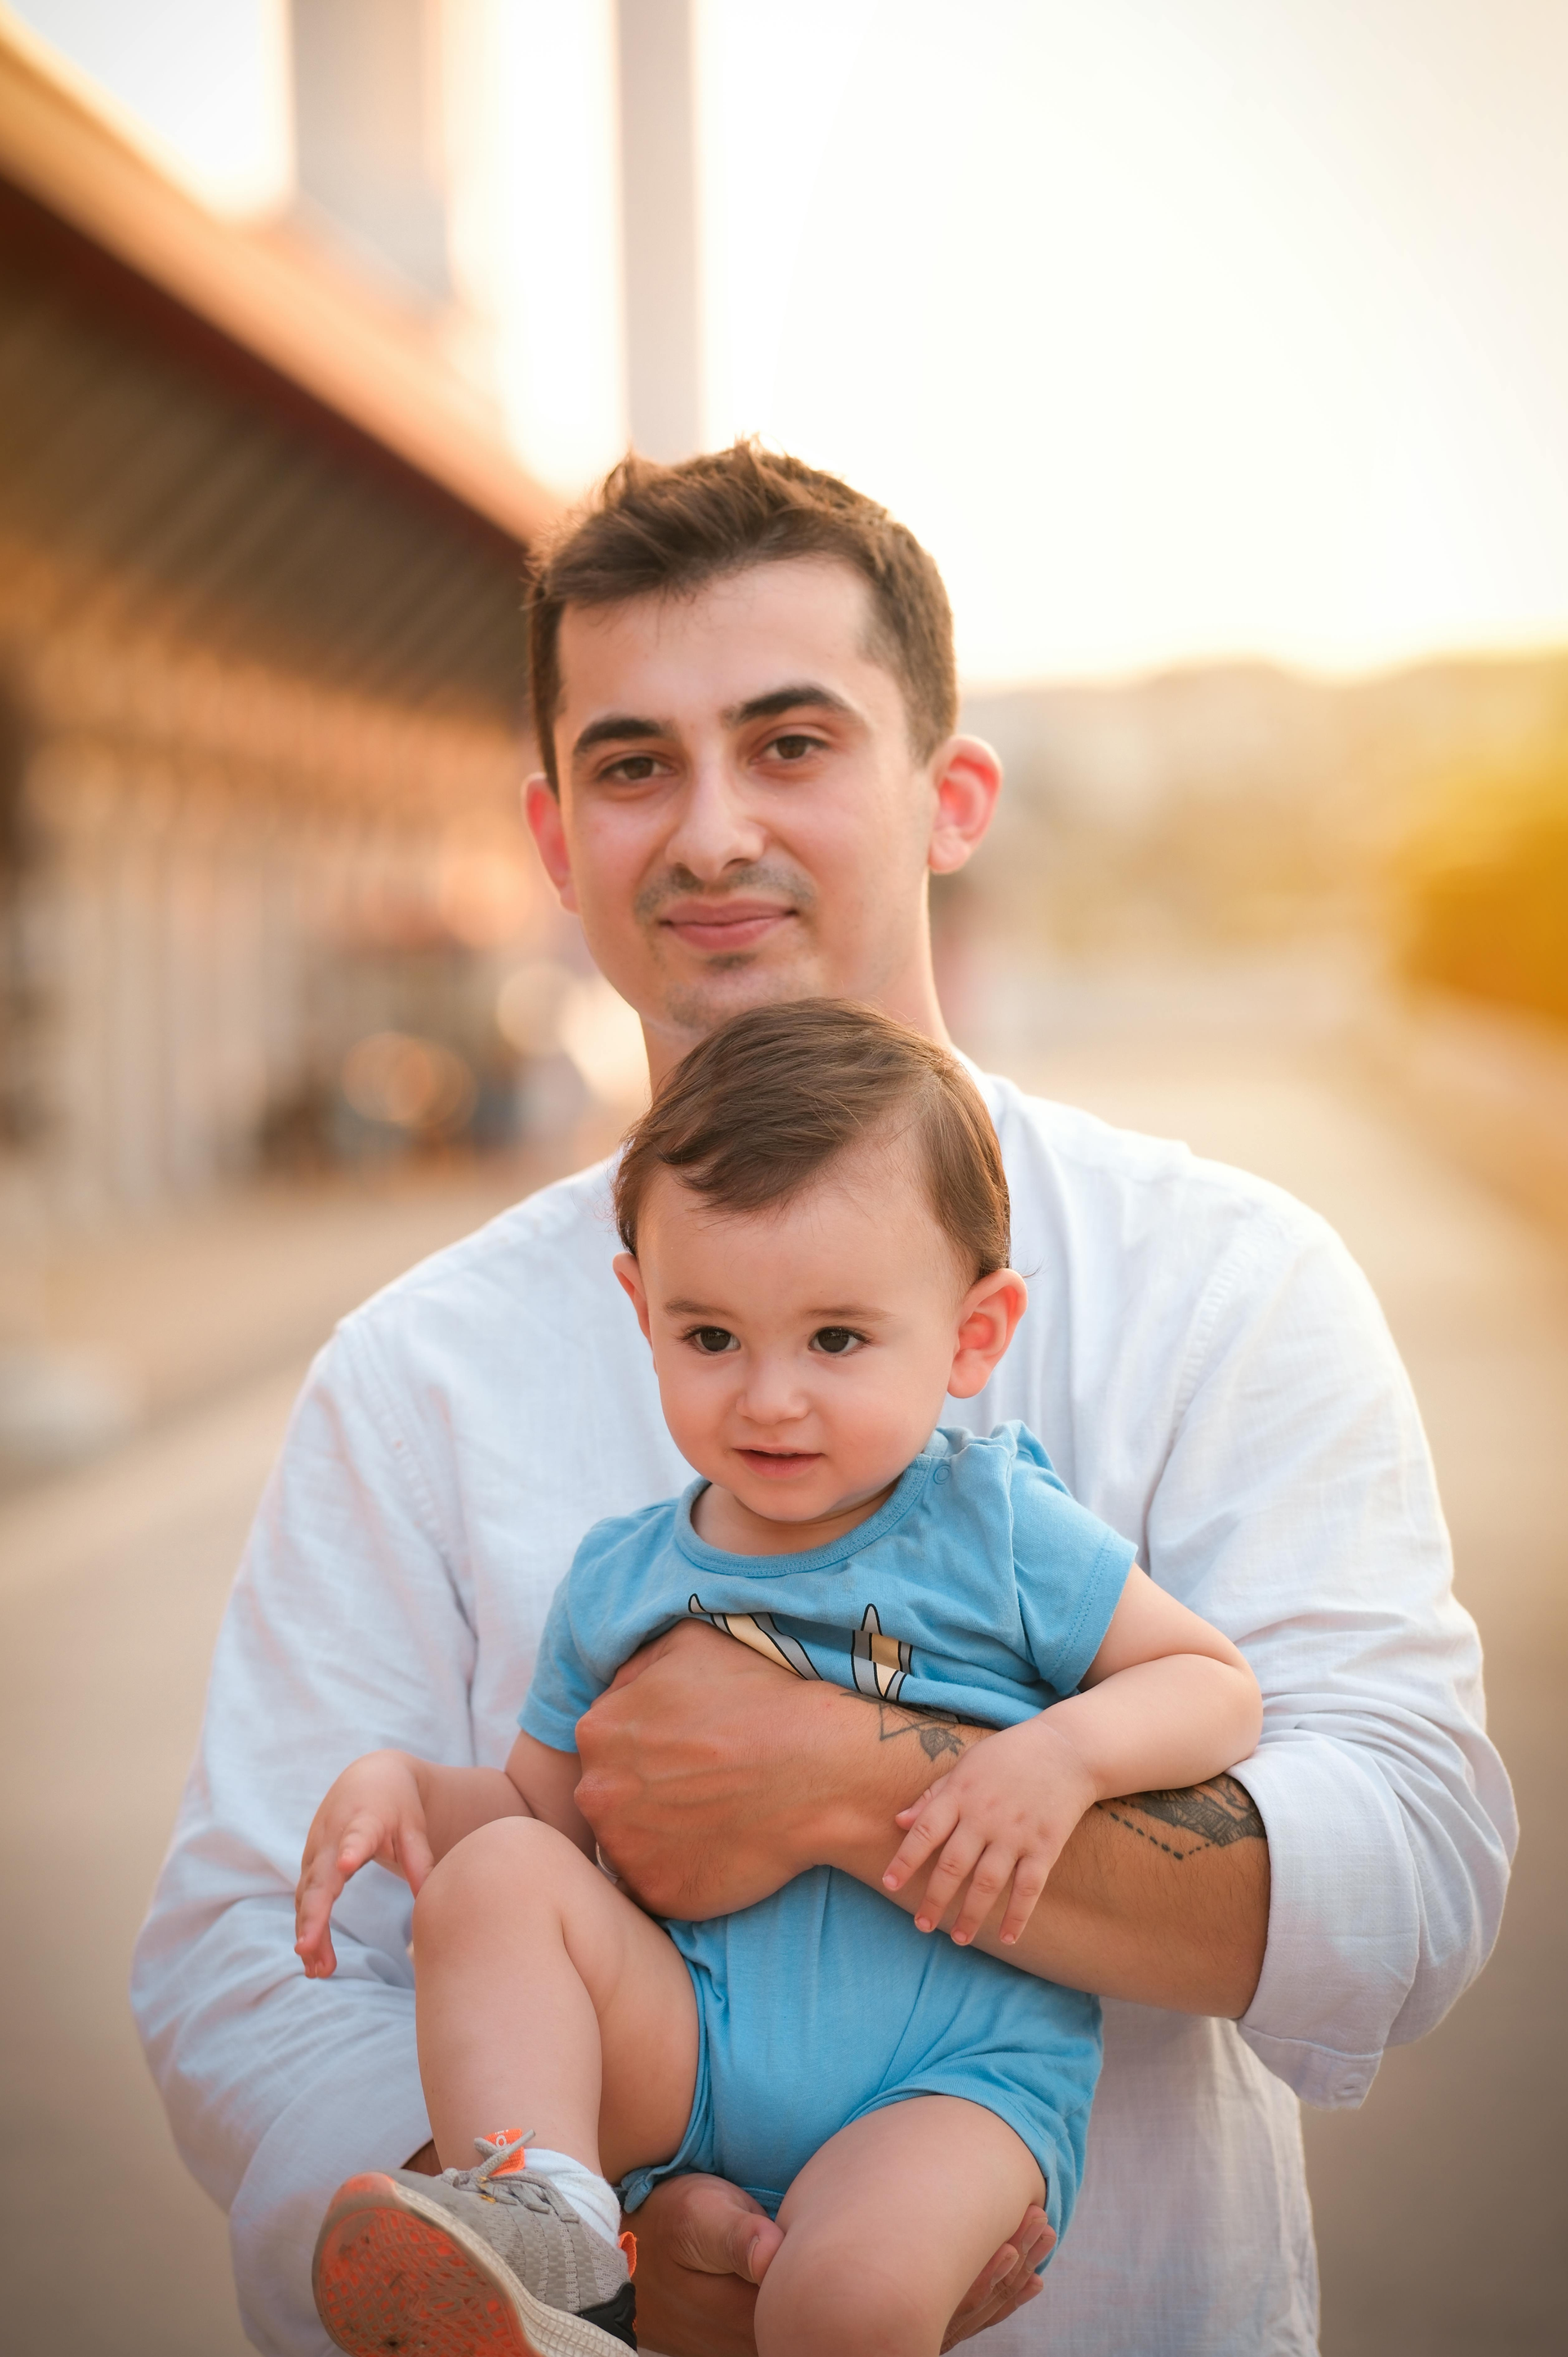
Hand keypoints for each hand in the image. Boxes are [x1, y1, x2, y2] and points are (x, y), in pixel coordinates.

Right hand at [294, 1750, 434, 1976]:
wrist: (368, 1777)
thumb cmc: (396, 1804)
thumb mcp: (413, 1827)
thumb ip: (420, 1862)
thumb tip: (431, 1901)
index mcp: (363, 1821)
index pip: (356, 1837)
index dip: (351, 1850)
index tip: (346, 1865)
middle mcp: (331, 1838)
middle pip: (319, 1880)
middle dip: (312, 1915)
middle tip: (306, 1948)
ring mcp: (316, 1854)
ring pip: (307, 1898)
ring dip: (309, 1933)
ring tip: (318, 1971)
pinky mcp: (311, 1867)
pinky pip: (305, 1902)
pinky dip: (308, 1930)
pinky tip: (314, 1963)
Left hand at [574, 1621, 848, 1917]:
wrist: (817, 1771)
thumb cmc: (758, 1699)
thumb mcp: (688, 1642)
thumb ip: (636, 1665)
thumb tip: (617, 1689)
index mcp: (597, 1731)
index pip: (605, 1741)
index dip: (646, 1744)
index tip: (684, 1748)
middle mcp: (597, 1793)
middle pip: (610, 1793)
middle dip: (644, 1791)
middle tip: (697, 1786)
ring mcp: (624, 1849)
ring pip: (626, 1842)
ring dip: (655, 1834)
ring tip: (709, 1818)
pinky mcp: (656, 1893)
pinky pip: (653, 1885)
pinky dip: (676, 1872)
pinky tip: (714, 1849)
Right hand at [628, 2174, 1050, 2355]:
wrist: (650, 2253)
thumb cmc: (672, 2229)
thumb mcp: (695, 2219)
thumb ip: (732, 2235)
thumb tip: (770, 2254)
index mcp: (794, 2328)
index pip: (894, 2322)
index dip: (956, 2289)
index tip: (1004, 2250)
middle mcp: (822, 2346)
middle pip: (922, 2331)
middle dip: (986, 2288)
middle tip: (1036, 2238)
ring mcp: (833, 2340)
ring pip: (924, 2329)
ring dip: (981, 2293)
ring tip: (1035, 2251)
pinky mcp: (837, 2324)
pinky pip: (910, 2318)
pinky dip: (957, 2297)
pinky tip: (1001, 2275)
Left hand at [882, 1716, 1095, 1947]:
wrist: (1067, 1748)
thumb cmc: (1009, 1755)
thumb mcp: (966, 1764)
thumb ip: (933, 1795)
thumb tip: (899, 1822)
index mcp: (961, 1793)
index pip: (925, 1831)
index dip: (905, 1860)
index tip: (889, 1885)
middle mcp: (985, 1816)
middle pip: (953, 1865)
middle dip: (935, 1898)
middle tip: (922, 1925)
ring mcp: (1016, 1833)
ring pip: (987, 1883)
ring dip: (971, 1914)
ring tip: (958, 1938)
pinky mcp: (1045, 1846)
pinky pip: (1029, 1888)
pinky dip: (1017, 1915)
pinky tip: (1006, 1936)